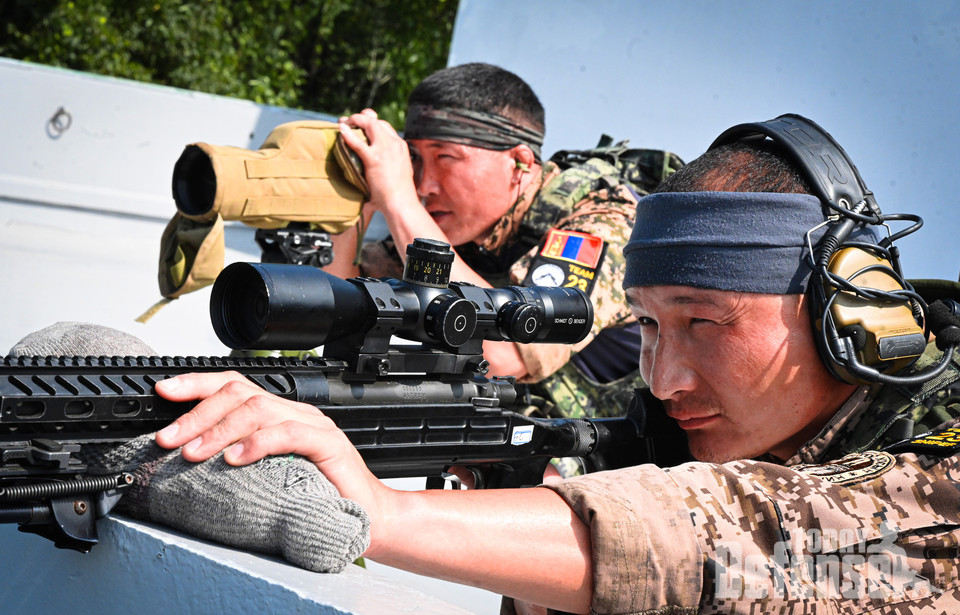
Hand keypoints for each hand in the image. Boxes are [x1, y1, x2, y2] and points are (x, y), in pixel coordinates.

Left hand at [153, 371, 390, 538]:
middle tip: (169, 439)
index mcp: (280, 415)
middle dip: (198, 412)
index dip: (197, 384)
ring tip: (194, 453)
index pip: (235, 385)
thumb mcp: (268, 475)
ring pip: (259, 408)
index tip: (164, 391)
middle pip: (241, 392)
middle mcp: (296, 413)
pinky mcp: (329, 444)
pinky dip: (258, 443)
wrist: (370, 518)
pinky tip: (236, 458)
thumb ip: (239, 458)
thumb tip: (187, 457)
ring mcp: (314, 425)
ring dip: (220, 429)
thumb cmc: (319, 499)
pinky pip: (289, 433)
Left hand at [338, 109, 418, 213]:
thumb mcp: (398, 171)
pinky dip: (348, 134)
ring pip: (369, 124)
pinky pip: (358, 143)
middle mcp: (394, 144)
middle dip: (361, 118)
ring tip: (343, 123)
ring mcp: (385, 150)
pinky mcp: (375, 159)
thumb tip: (376, 169)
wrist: (402, 203)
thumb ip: (389, 164)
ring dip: (354, 121)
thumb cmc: (399, 194)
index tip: (361, 125)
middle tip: (348, 121)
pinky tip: (340, 130)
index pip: (385, 126)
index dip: (371, 123)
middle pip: (376, 122)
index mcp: (400, 146)